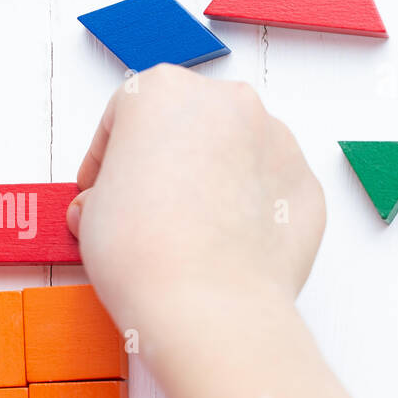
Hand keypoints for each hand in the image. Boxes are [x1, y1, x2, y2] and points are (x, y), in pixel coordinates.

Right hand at [67, 65, 324, 332]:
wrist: (206, 306)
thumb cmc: (144, 251)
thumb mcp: (91, 213)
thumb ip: (103, 193)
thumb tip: (108, 206)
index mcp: (162, 91)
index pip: (121, 116)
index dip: (104, 158)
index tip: (98, 188)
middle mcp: (226, 102)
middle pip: (184, 125)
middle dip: (163, 162)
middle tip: (141, 210)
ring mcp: (276, 140)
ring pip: (233, 153)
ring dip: (210, 182)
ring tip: (187, 235)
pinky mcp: (306, 185)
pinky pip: (267, 190)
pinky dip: (248, 211)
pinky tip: (223, 249)